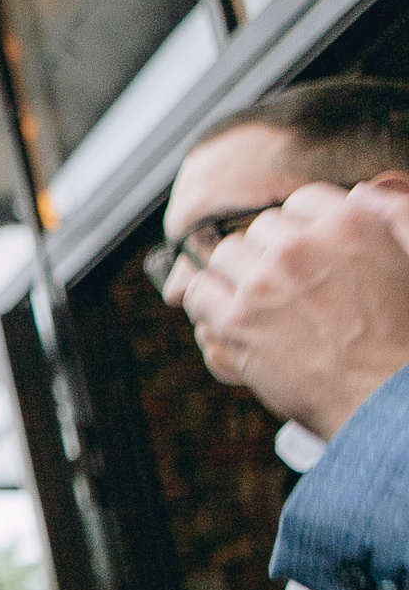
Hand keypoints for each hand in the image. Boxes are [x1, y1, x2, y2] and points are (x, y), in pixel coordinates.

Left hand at [178, 176, 408, 438]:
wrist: (384, 398)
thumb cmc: (401, 336)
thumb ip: (389, 216)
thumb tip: (360, 190)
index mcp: (350, 224)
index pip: (300, 202)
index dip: (298, 231)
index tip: (299, 254)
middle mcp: (303, 246)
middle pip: (260, 230)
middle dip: (267, 255)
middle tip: (280, 287)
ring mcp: (265, 282)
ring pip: (225, 256)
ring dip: (235, 277)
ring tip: (255, 304)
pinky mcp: (237, 319)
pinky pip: (200, 291)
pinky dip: (208, 303)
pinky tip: (227, 319)